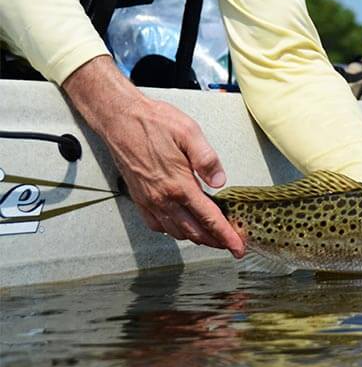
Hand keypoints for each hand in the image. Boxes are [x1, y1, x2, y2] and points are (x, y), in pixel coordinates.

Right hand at [62, 56, 243, 257]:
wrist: (119, 119)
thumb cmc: (154, 122)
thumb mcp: (189, 132)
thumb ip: (207, 159)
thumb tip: (221, 181)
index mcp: (179, 185)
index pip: (209, 218)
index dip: (226, 236)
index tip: (238, 248)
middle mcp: (162, 198)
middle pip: (195, 232)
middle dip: (215, 242)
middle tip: (231, 245)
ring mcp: (149, 201)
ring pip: (177, 232)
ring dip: (196, 238)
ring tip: (212, 236)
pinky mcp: (139, 199)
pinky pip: (158, 226)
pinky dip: (173, 232)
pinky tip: (183, 226)